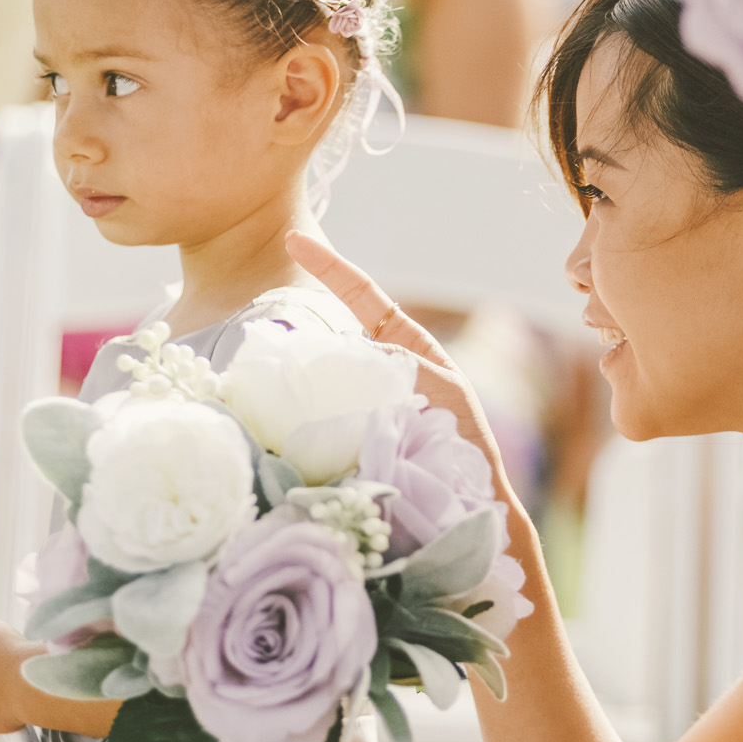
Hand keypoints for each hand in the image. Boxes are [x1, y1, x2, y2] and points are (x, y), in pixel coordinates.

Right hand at [284, 233, 515, 500]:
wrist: (468, 501)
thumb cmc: (463, 442)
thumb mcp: (443, 389)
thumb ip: (405, 364)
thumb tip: (358, 353)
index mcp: (401, 347)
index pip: (361, 295)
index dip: (329, 266)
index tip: (295, 239)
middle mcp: (373, 370)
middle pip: (330, 336)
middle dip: (301, 338)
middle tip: (273, 349)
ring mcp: (355, 402)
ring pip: (319, 378)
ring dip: (303, 386)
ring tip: (283, 394)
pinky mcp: (343, 438)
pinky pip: (317, 421)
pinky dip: (305, 423)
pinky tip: (293, 432)